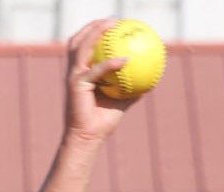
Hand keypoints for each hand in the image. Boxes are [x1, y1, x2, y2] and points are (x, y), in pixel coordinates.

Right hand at [63, 19, 141, 142]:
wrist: (88, 138)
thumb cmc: (103, 122)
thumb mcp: (122, 102)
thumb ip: (132, 89)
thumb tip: (150, 81)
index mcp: (82, 72)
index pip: (84, 46)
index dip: (96, 32)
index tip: (114, 25)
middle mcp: (75, 71)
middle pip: (79, 40)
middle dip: (94, 26)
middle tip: (114, 21)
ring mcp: (74, 76)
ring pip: (82, 47)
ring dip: (96, 33)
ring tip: (113, 26)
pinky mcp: (77, 84)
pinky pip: (96, 70)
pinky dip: (110, 64)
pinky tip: (125, 59)